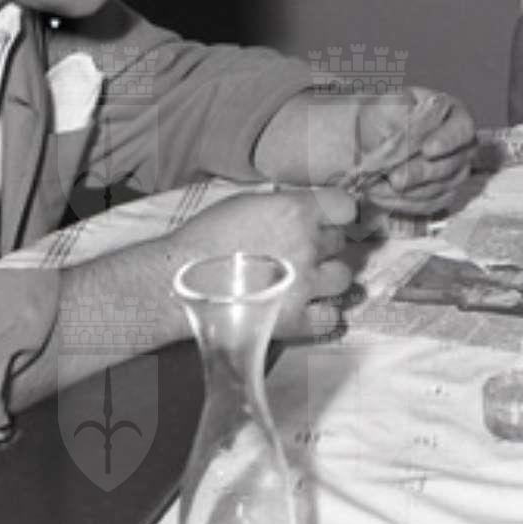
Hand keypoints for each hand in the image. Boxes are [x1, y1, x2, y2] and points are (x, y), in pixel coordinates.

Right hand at [172, 187, 358, 338]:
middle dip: (323, 245)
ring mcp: (305, 285)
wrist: (175, 280)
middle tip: (299, 251)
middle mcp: (308, 246)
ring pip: (343, 277)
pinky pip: (331, 318)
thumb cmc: (204, 238)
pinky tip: (311, 309)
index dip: (338, 214)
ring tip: (304, 279)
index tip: (330, 220)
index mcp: (297, 211)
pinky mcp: (294, 320)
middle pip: (340, 242)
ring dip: (328, 277)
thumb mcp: (248, 203)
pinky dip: (325, 315)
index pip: (346, 208)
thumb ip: (285, 205)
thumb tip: (307, 209)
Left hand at [344, 89, 476, 216]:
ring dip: (407, 191)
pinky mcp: (442, 194)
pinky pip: (429, 205)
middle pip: (451, 164)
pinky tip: (379, 196)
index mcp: (455, 115)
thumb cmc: (385, 114)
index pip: (462, 130)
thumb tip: (409, 133)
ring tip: (376, 187)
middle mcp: (462, 146)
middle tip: (394, 178)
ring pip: (439, 188)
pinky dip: (404, 203)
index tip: (427, 149)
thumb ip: (400, 113)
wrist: (374, 136)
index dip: (447, 141)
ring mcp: (455, 172)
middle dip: (420, 172)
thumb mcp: (388, 104)